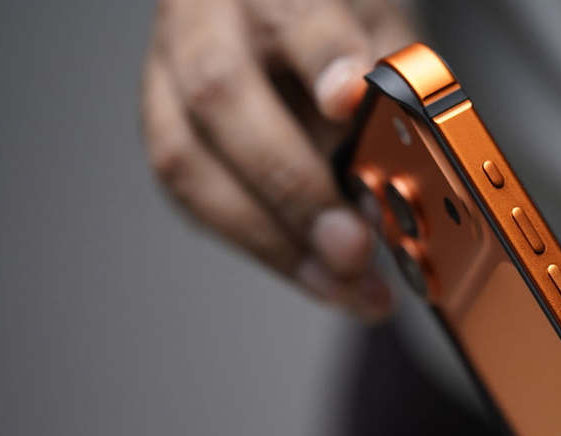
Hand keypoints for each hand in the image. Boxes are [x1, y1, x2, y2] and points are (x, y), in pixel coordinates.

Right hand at [142, 0, 416, 319]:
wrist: (286, 13)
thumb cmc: (339, 25)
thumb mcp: (384, 36)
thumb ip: (394, 96)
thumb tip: (397, 184)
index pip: (296, 16)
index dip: (325, 60)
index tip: (348, 100)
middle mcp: (205, 21)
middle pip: (221, 95)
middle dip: (292, 186)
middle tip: (350, 246)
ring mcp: (168, 72)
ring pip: (188, 160)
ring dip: (270, 239)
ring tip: (339, 283)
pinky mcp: (163, 126)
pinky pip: (193, 197)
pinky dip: (258, 244)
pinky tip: (310, 271)